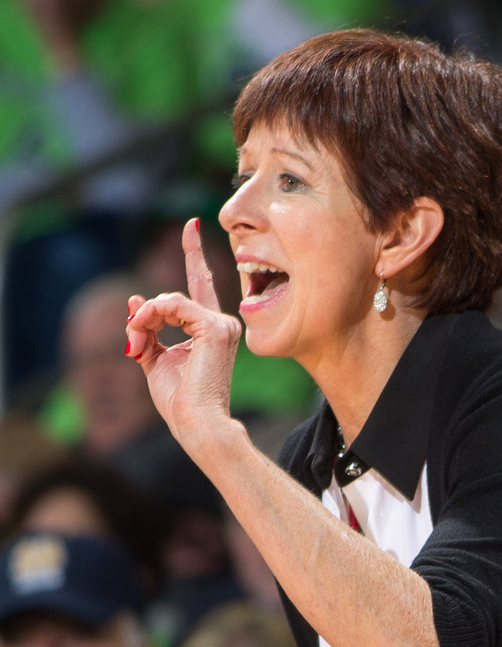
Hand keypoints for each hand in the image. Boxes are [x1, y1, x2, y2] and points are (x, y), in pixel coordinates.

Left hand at [126, 218, 242, 459]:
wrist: (196, 422)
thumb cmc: (180, 400)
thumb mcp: (155, 359)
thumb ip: (148, 330)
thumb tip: (135, 300)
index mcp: (211, 331)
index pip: (200, 284)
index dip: (195, 253)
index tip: (191, 225)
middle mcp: (223, 323)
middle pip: (173, 298)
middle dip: (146, 316)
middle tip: (134, 344)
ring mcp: (223, 324)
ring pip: (170, 300)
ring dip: (143, 321)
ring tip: (136, 346)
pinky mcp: (216, 327)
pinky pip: (174, 305)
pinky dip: (152, 317)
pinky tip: (143, 334)